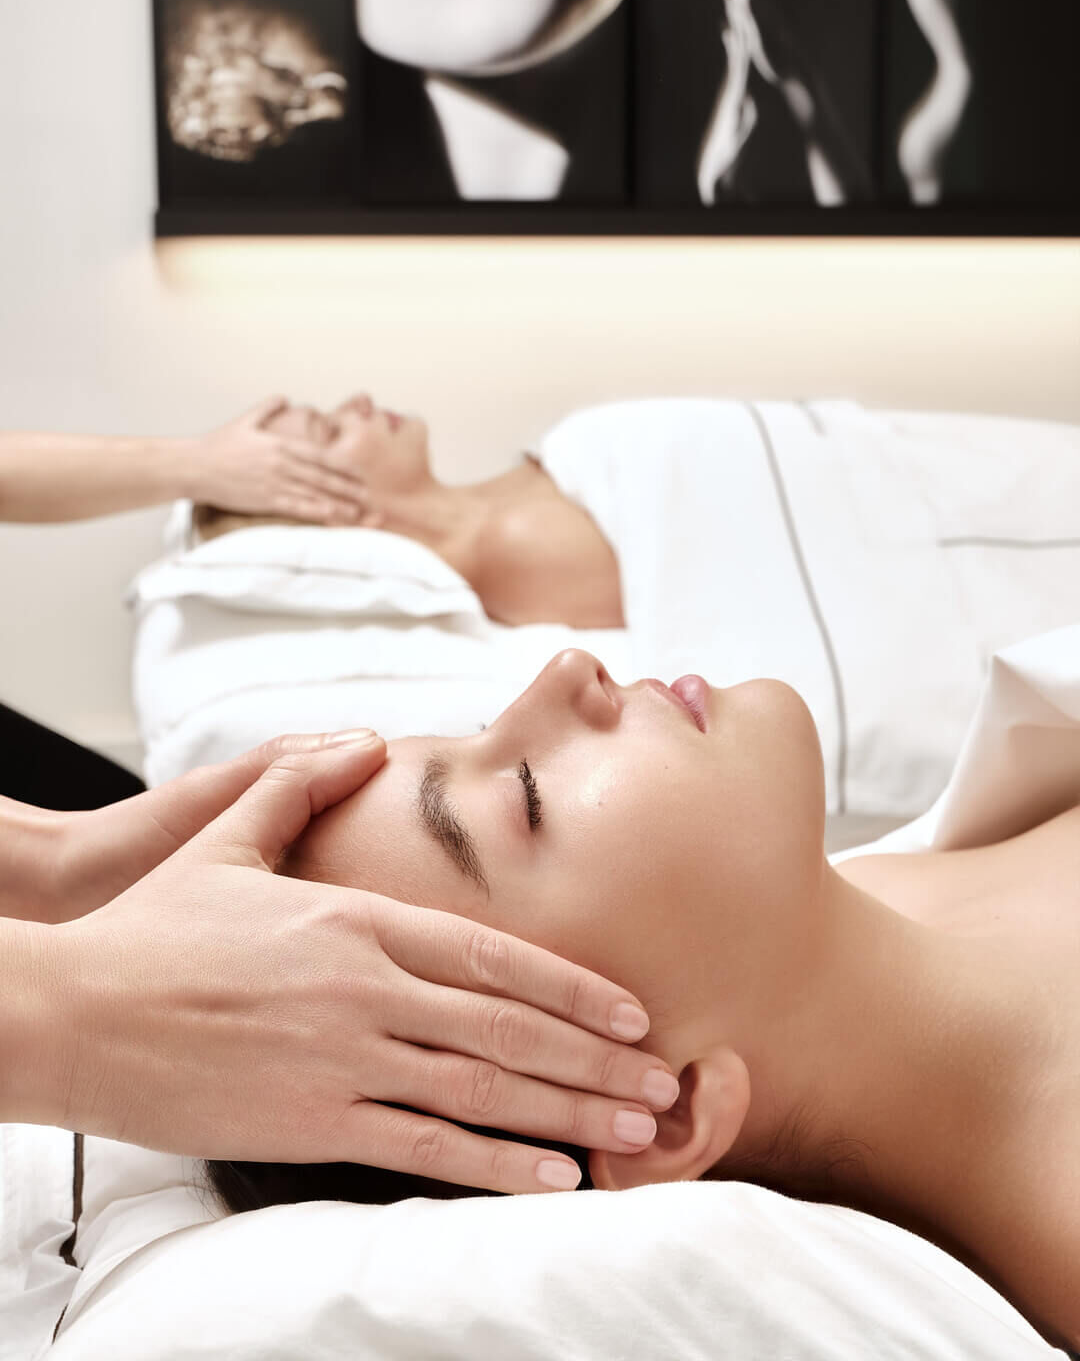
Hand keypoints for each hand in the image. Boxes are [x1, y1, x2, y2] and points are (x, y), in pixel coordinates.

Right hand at [42, 746, 675, 1192]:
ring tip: (634, 1137)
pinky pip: (421, 1149)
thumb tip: (362, 736)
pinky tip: (549, 1182)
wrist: (74, 1007)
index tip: (631, 1013)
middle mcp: (367, 989)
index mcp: (358, 921)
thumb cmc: (153, 928)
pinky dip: (493, 1167)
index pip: (493, 955)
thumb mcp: (229, 838)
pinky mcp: (308, 1120)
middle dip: (595, 1061)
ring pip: (481, 1091)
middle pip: (508, 1028)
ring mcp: (342, 1058)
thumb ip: (302, 784)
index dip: (571, 988)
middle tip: (664, 1088)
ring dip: (567, 1116)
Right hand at [194, 399, 367, 523]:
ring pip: (314, 494)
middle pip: (323, 477)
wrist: (195, 466)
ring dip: (339, 504)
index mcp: (280, 444)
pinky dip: (317, 514)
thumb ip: (268, 407)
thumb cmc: (218, 445)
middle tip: (370, 497)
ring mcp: (274, 483)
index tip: (360, 473)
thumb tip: (285, 397)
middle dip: (349, 488)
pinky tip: (332, 519)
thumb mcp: (245, 420)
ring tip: (359, 512)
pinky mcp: (265, 500)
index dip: (343, 466)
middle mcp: (282, 464)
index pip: (320, 455)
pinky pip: (297, 508)